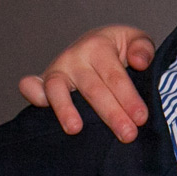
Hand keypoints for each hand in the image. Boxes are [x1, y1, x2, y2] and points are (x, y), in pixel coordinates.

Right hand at [18, 26, 155, 141]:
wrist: (96, 45)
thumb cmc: (119, 49)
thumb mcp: (136, 41)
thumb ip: (143, 49)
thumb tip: (139, 62)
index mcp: (99, 46)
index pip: (115, 76)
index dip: (129, 98)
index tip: (141, 118)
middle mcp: (75, 56)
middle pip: (93, 88)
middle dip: (111, 114)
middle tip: (128, 134)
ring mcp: (57, 69)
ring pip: (58, 89)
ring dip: (65, 109)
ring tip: (75, 129)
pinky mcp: (44, 81)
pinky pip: (34, 86)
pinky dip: (33, 94)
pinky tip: (39, 105)